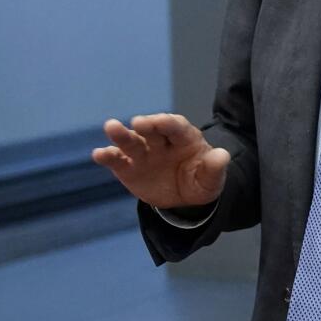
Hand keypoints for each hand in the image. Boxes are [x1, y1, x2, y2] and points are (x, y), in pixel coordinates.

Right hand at [91, 113, 229, 208]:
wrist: (184, 199)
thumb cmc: (200, 181)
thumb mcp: (212, 178)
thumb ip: (215, 167)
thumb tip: (222, 156)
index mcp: (184, 138)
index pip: (176, 127)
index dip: (169, 123)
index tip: (161, 121)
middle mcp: (161, 141)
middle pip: (152, 130)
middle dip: (146, 124)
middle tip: (139, 122)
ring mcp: (143, 153)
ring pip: (131, 141)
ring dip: (121, 134)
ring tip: (111, 126)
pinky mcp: (128, 168)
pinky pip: (117, 161)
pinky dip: (107, 156)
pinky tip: (99, 154)